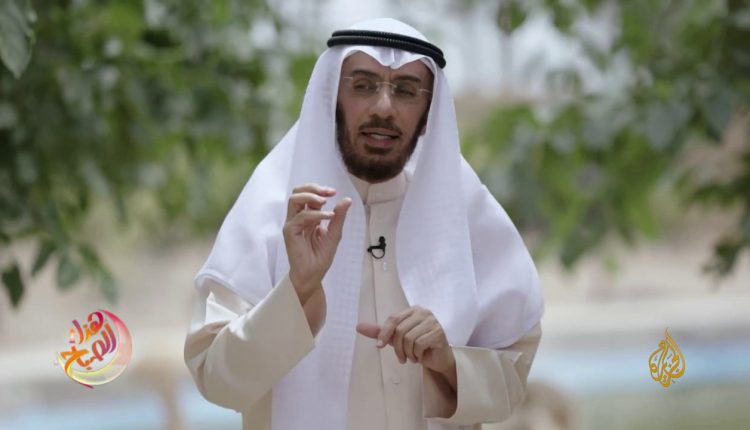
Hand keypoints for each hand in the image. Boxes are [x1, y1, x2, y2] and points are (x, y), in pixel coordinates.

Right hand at [283, 183, 350, 304]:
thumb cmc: (321, 256)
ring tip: (325, 201)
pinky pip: (300, 217)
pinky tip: (328, 217)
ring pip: (294, 200)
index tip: (334, 192)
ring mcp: (292, 224)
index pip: (307, 195)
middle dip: (313, 188)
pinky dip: (315, 214)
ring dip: (310, 196)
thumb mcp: (334, 233)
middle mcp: (297, 218)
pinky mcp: (290, 232)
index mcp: (307, 216)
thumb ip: (339, 216)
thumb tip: (346, 199)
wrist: (314, 274)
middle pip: (297, 192)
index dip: (319, 189)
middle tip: (329, 192)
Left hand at [356, 307, 455, 375]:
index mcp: (413, 310)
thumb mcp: (396, 338)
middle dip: (397, 348)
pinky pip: (419, 345)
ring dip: (407, 353)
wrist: (438, 359)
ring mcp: (433, 322)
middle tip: (401, 358)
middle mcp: (424, 312)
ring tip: (412, 357)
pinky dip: (416, 355)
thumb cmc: (417, 346)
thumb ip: (380, 332)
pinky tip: (420, 357)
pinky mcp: (438, 333)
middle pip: (400, 330)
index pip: (393, 319)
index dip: (384, 333)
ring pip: (409, 338)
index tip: (379, 346)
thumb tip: (358, 326)